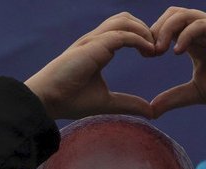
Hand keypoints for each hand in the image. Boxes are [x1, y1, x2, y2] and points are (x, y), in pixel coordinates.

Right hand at [25, 12, 155, 119]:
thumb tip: (150, 112)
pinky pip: (122, 34)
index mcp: (96, 49)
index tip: (153, 54)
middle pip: (125, 19)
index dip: (141, 37)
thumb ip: (127, 103)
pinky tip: (149, 52)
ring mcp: (93, 40)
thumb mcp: (106, 102)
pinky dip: (139, 39)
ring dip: (144, 31)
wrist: (48, 99)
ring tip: (154, 49)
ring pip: (125, 21)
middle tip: (157, 49)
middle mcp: (95, 40)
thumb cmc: (69, 101)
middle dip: (145, 29)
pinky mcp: (94, 45)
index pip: (122, 31)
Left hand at [148, 7, 205, 117]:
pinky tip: (177, 52)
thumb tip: (151, 110)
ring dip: (166, 29)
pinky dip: (186, 34)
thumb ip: (174, 97)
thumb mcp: (196, 92)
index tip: (145, 56)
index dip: (152, 36)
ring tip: (159, 50)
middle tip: (149, 52)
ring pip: (184, 14)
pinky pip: (201, 24)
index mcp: (193, 41)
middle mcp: (202, 31)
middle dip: (155, 29)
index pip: (166, 25)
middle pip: (172, 14)